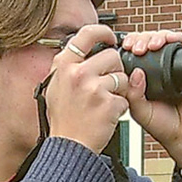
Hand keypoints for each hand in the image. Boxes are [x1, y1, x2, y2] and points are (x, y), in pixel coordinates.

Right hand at [43, 23, 129, 154]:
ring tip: (105, 103)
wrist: (69, 148)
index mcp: (63, 65)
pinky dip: (121, 107)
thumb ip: (69, 67)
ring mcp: (92, 88)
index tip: (111, 39)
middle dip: (115, 70)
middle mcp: (76, 73)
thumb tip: (85, 49)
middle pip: (112, 56)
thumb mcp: (56, 87)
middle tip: (107, 86)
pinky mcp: (107, 103)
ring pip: (122, 76)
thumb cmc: (64, 121)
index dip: (104, 33)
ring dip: (120, 90)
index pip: (87, 33)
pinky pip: (126, 97)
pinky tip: (107, 115)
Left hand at [119, 29, 181, 175]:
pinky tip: (168, 42)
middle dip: (141, 38)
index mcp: (142, 78)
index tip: (124, 47)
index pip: (134, 53)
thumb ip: (134, 96)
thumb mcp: (141, 113)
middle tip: (136, 46)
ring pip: (164, 40)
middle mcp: (158, 69)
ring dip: (156, 36)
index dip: (129, 46)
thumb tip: (135, 72)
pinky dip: (175, 38)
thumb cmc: (164, 126)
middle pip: (148, 42)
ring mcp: (174, 66)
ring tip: (151, 45)